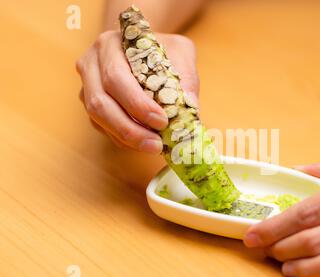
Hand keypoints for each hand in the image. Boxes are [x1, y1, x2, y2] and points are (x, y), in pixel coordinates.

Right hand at [76, 31, 198, 151]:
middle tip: (156, 143)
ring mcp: (87, 86)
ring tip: (153, 147)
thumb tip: (190, 106)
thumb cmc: (163, 48)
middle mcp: (91, 64)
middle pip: (100, 103)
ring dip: (126, 137)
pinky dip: (123, 139)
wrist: (146, 48)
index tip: (162, 121)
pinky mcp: (91, 105)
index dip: (137, 104)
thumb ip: (186, 76)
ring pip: (98, 118)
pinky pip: (102, 127)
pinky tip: (143, 143)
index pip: (116, 77)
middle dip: (130, 128)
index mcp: (109, 45)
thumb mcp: (180, 51)